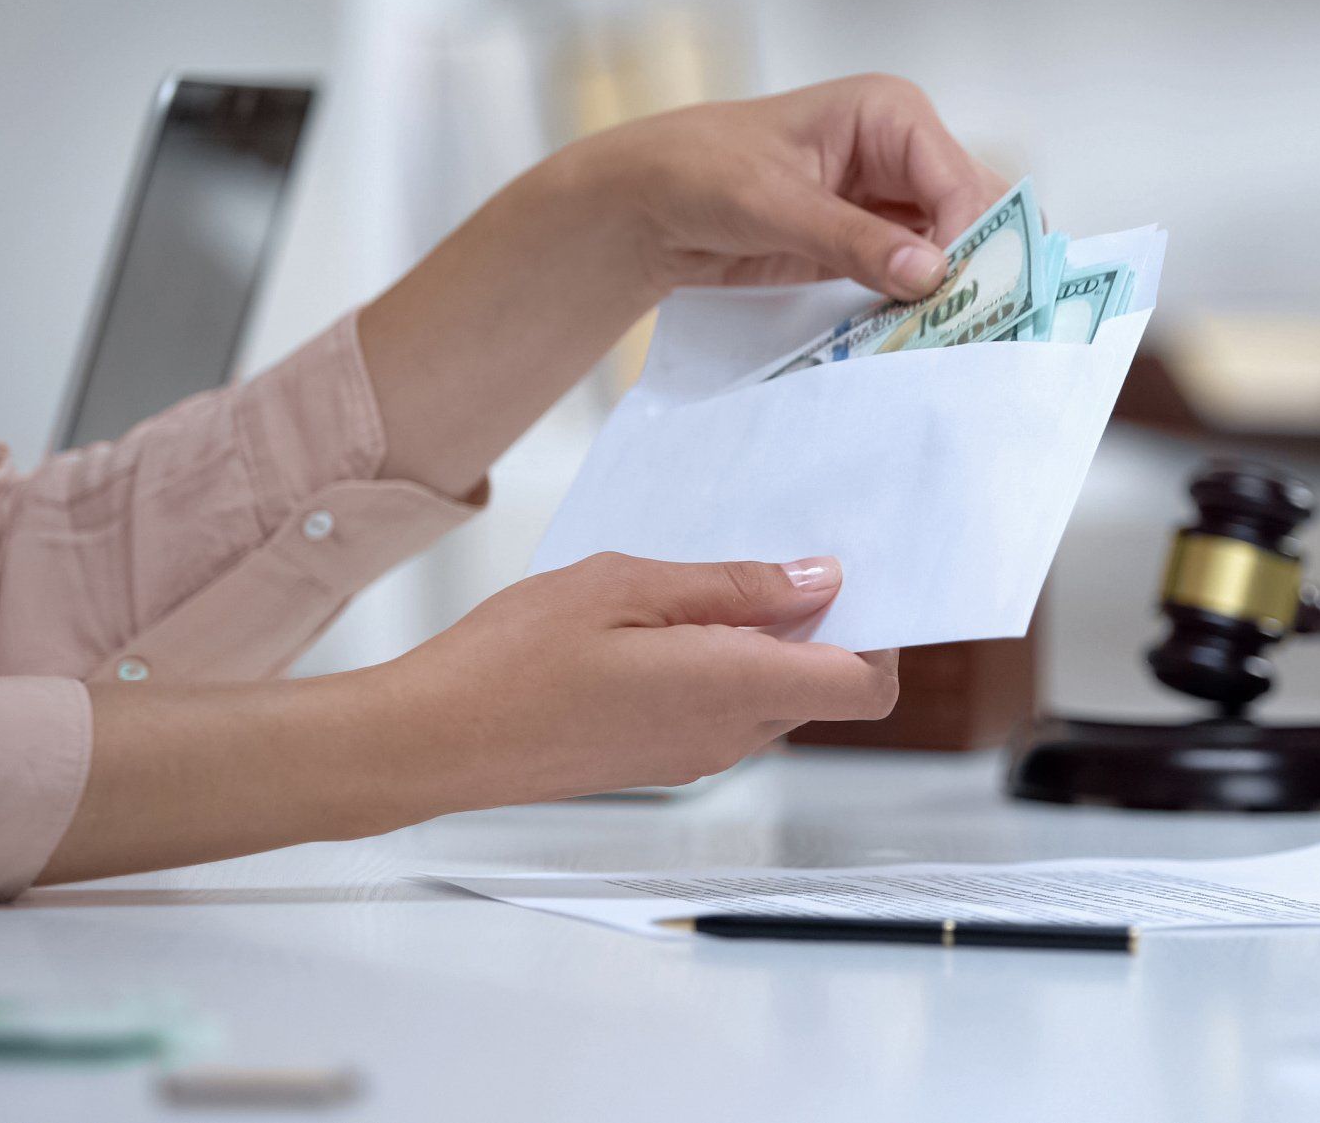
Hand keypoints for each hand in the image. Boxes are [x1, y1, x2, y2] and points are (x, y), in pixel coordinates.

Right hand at [373, 553, 898, 813]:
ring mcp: (696, 756)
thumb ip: (733, 586)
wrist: (437, 739)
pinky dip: (728, 666)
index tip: (856, 580)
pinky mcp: (664, 761)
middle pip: (825, 687)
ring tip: (701, 586)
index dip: (882, 634)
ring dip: (767, 644)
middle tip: (769, 558)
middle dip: (821, 626)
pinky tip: (668, 624)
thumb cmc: (514, 659)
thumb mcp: (628, 585)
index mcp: (735, 689)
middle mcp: (730, 736)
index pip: (867, 687)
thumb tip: (817, 582)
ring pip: (776, 697)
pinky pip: (730, 711)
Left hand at [556, 72, 1011, 300]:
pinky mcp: (872, 244)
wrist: (649, 203)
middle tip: (977, 326)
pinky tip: (923, 337)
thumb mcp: (774, 203)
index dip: (971, 236)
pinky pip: (916, 277)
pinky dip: (922, 306)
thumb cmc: (700, 171)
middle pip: (972, 212)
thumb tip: (931, 273)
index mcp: (890, 114)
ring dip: (953, 292)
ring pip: (953, 249)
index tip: (962, 295)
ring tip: (956, 339)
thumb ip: (853, 239)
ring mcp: (891, 201)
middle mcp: (903, 153)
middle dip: (976, 265)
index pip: (959, 179)